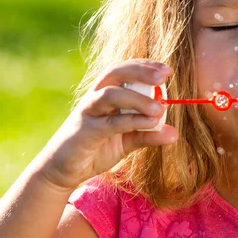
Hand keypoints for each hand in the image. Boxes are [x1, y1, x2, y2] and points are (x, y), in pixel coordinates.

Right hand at [35, 59, 178, 191]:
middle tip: (164, 75)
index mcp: (105, 94)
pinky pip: (110, 122)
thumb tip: (174, 133)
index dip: (144, 66)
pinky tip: (150, 122)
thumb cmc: (95, 149)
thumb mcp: (127, 141)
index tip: (167, 70)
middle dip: (140, 70)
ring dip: (138, 98)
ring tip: (160, 108)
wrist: (62, 171)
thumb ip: (148, 134)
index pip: (124, 70)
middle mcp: (95, 98)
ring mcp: (88, 113)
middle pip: (115, 72)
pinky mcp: (84, 132)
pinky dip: (132, 120)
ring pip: (111, 94)